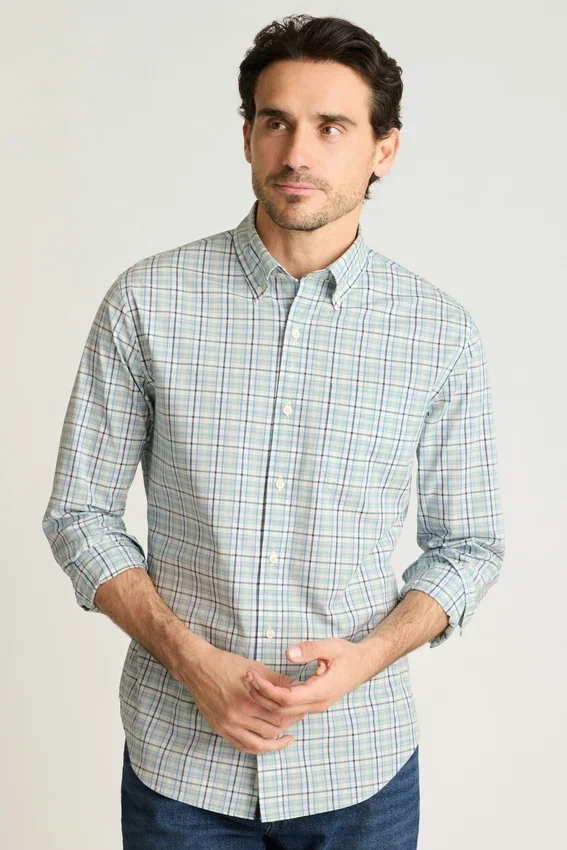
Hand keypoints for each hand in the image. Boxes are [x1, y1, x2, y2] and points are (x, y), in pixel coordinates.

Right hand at [179, 645, 307, 754]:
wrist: (197, 667)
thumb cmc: (226, 664)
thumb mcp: (255, 668)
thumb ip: (277, 680)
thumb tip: (297, 687)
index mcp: (247, 701)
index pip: (279, 716)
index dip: (294, 714)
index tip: (302, 710)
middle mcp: (236, 717)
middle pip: (271, 731)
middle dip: (288, 726)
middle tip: (297, 720)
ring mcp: (226, 726)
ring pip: (257, 744)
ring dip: (275, 743)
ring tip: (286, 739)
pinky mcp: (219, 729)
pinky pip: (241, 746)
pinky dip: (256, 747)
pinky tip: (266, 742)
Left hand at [243, 638, 366, 719]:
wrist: (364, 664)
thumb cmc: (347, 653)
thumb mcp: (330, 646)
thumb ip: (309, 649)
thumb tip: (288, 654)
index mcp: (321, 691)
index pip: (286, 699)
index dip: (267, 690)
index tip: (253, 676)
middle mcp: (317, 704)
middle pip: (282, 711)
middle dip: (261, 696)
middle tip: (246, 678)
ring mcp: (315, 706)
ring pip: (285, 714)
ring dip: (265, 702)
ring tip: (251, 683)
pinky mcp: (313, 704)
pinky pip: (290, 711)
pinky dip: (274, 703)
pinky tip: (264, 691)